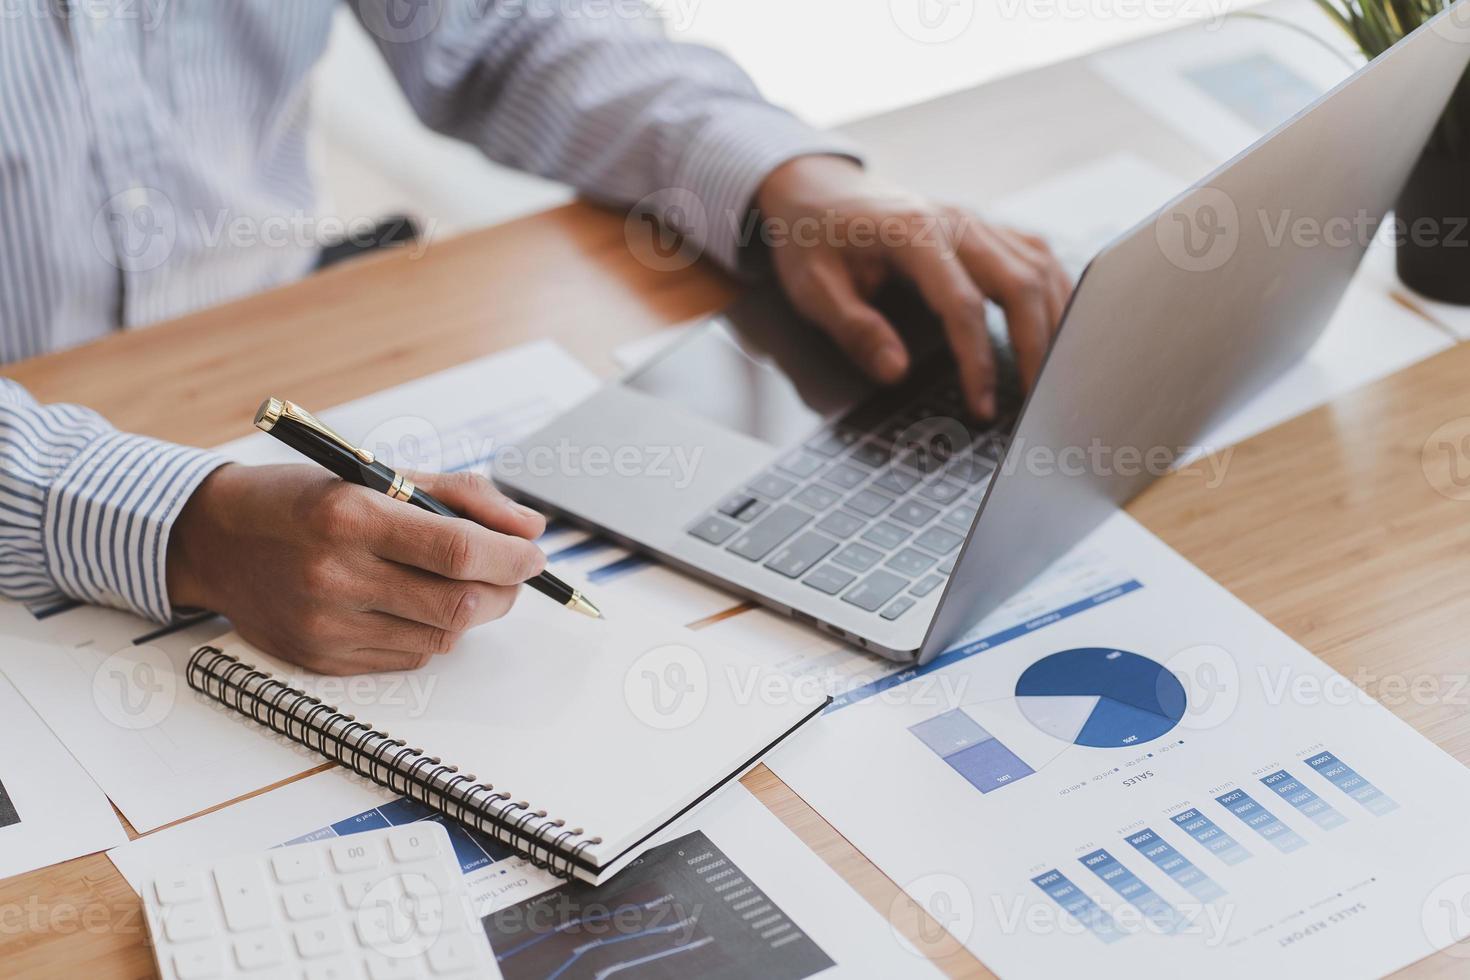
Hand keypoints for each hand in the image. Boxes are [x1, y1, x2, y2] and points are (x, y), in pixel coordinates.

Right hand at [166, 464, 546, 674]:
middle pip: (459, 605)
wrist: (213, 539)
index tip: (534, 554)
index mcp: (350, 516)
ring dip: (471, 613)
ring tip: (461, 583)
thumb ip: (462, 497)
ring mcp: (326, 626)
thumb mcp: (377, 473)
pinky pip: (407, 658)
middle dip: (505, 590)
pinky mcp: (321, 661)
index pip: (459, 551)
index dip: (512, 558)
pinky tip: (414, 603)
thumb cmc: (303, 499)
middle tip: (512, 572)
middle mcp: (335, 576)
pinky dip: (430, 632)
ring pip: (441, 638)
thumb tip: (529, 529)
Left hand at [754, 155, 1072, 417]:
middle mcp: (955, 221)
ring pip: (1039, 267)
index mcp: (913, 233)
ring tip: (1055, 375)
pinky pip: (1036, 256)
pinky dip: (1055, 292)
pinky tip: (1059, 326)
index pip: (962, 304)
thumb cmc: (812, 238)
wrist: (816, 188)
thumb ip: (854, 329)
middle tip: (1038, 401)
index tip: (982, 406)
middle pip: (1020, 282)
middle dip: (1036, 347)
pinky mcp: (984, 227)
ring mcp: (975, 221)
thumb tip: (896, 372)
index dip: (977, 361)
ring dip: (1055, 321)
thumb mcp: (813, 288)